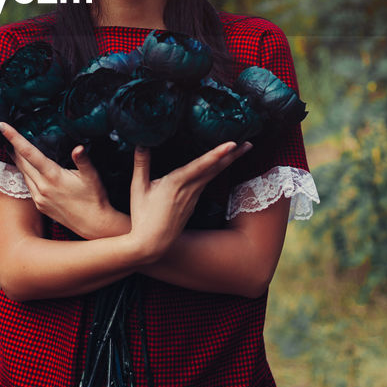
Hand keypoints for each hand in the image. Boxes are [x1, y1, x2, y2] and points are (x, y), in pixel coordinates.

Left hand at [0, 122, 127, 238]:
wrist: (93, 224)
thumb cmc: (94, 198)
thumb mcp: (91, 176)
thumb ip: (83, 160)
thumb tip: (78, 147)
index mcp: (53, 176)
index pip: (29, 152)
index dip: (14, 137)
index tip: (2, 126)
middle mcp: (42, 187)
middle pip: (21, 162)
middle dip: (12, 146)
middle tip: (4, 132)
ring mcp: (39, 198)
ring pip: (23, 174)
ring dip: (17, 160)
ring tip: (12, 148)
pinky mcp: (40, 206)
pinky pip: (28, 186)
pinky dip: (25, 175)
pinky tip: (27, 170)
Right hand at [128, 140, 251, 262]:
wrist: (151, 244)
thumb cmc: (142, 216)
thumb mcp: (138, 188)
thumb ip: (141, 164)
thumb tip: (141, 142)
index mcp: (176, 183)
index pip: (201, 165)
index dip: (217, 154)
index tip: (232, 144)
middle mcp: (189, 190)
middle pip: (215, 169)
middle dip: (233, 156)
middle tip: (249, 143)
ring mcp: (193, 198)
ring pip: (213, 176)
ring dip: (227, 162)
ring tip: (239, 150)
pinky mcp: (193, 204)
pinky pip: (206, 183)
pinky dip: (216, 172)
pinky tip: (219, 166)